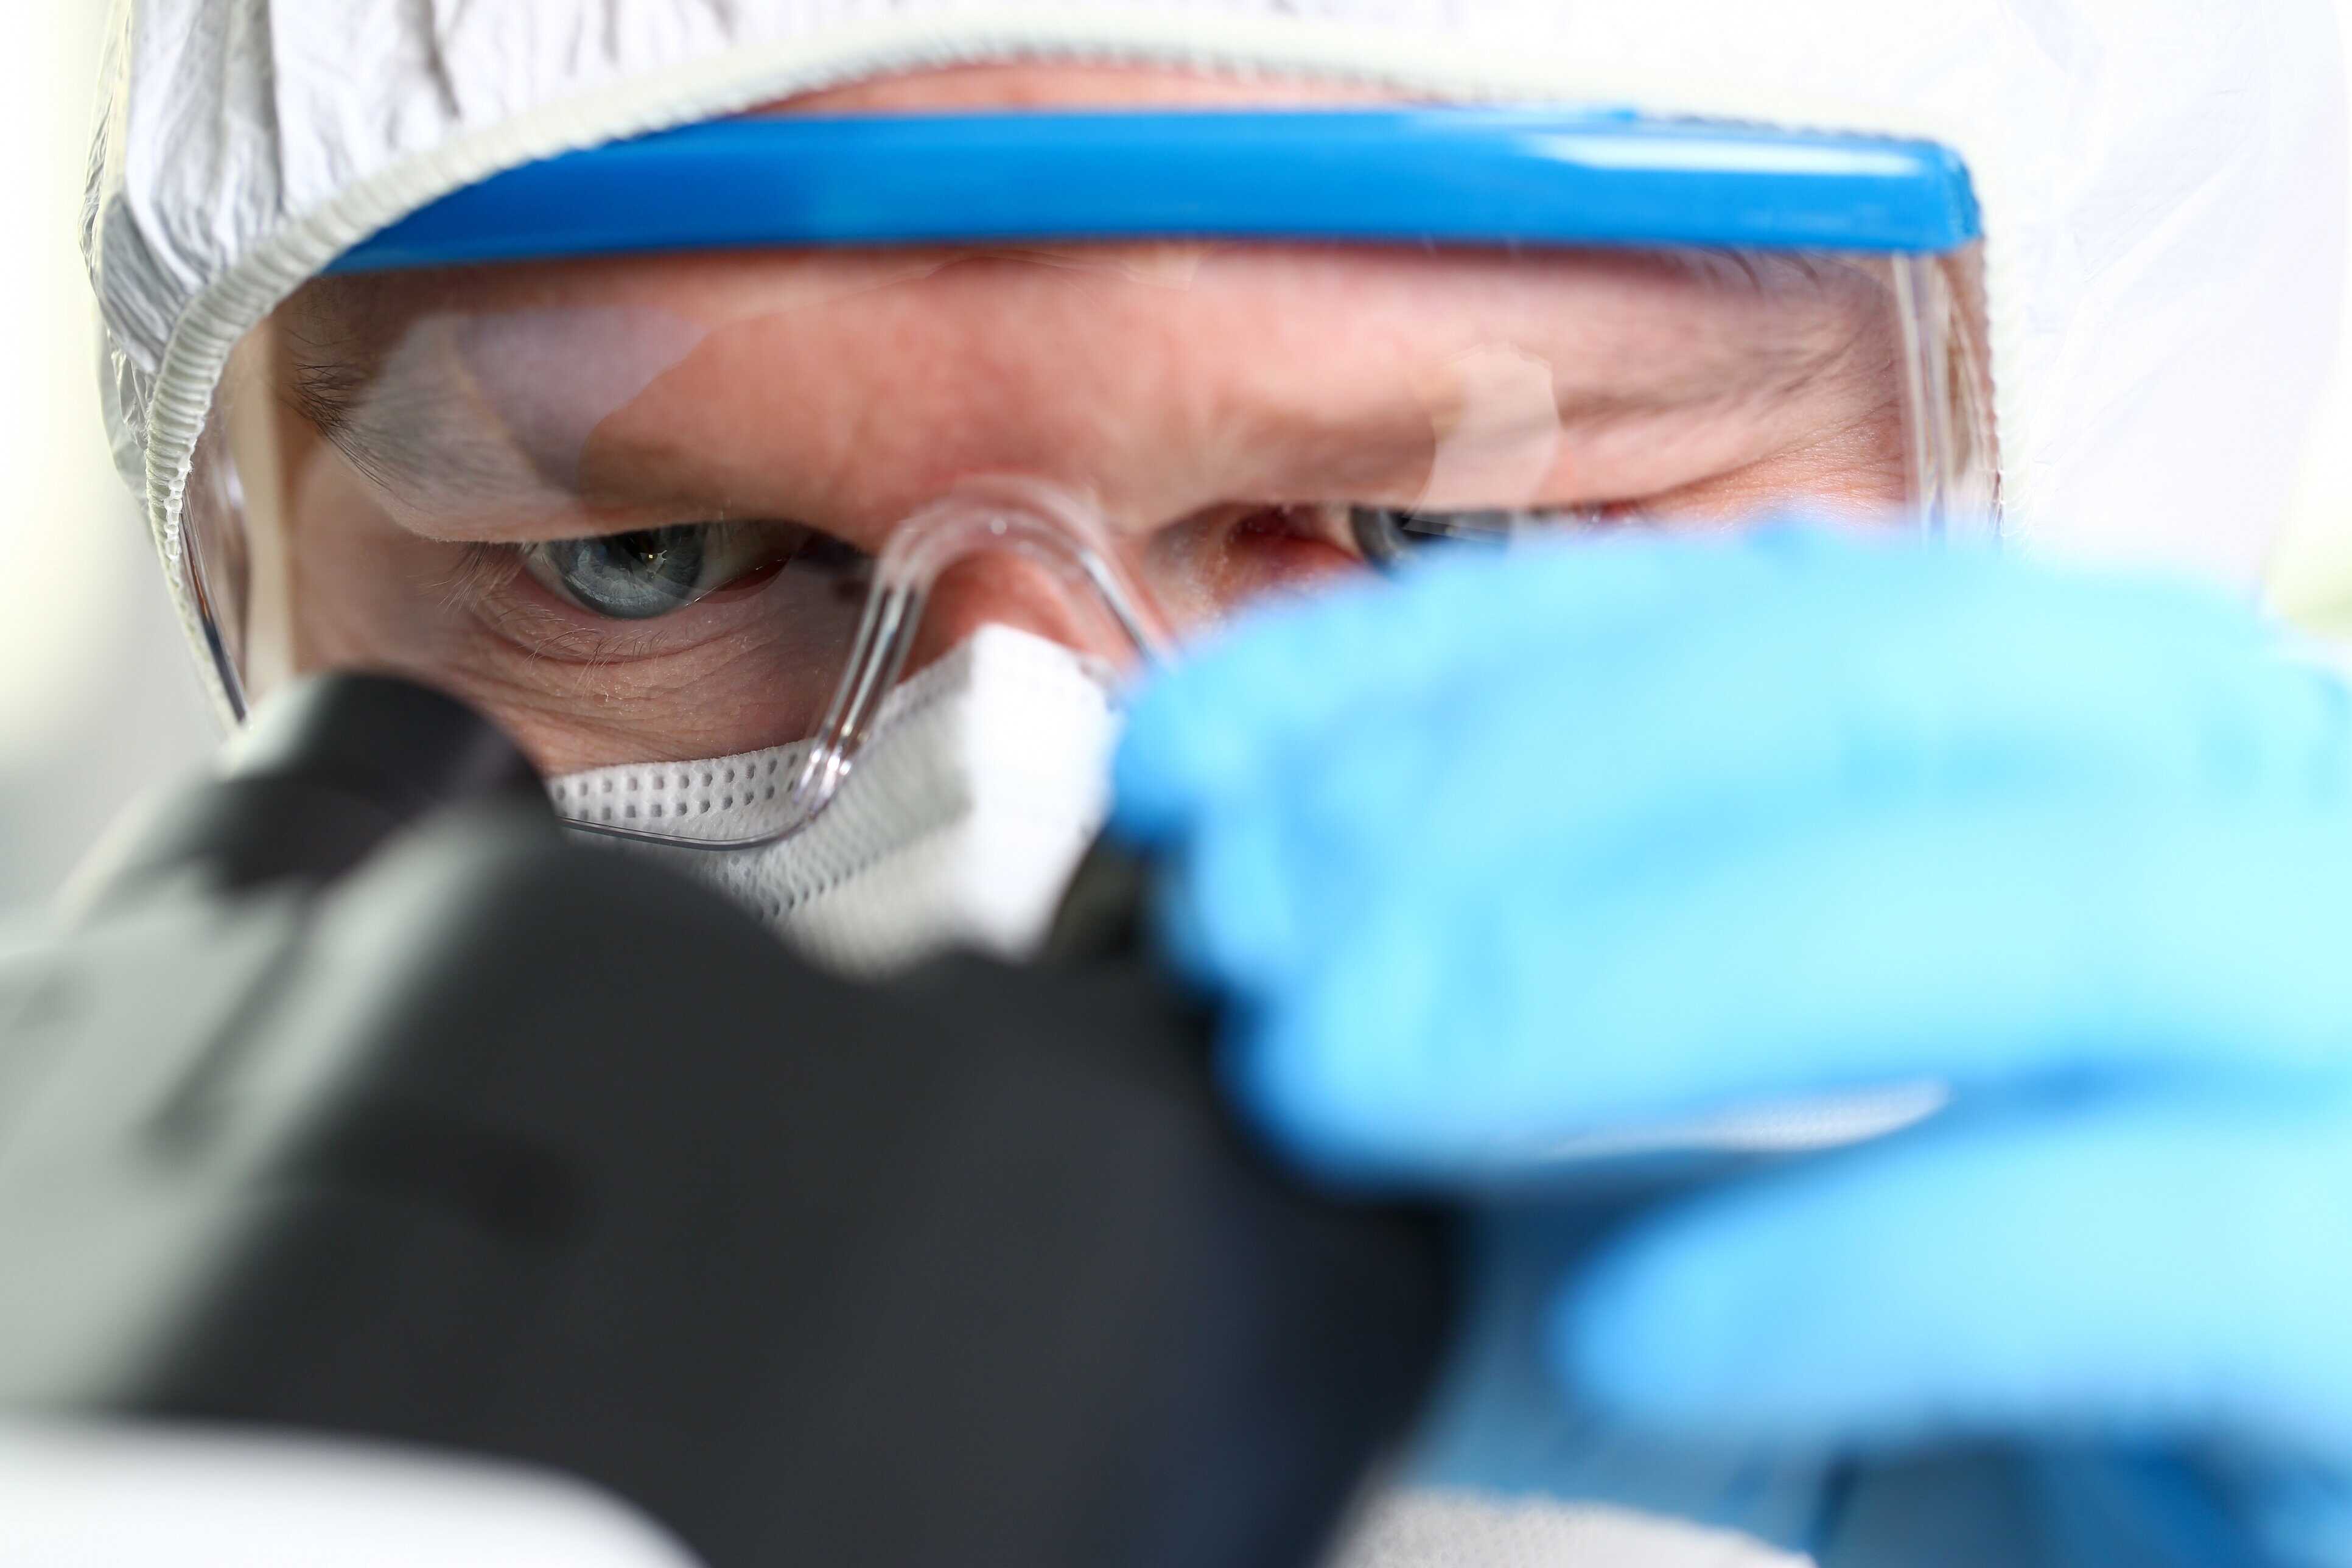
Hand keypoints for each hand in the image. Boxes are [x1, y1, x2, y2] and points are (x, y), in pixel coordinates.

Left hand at [1109, 527, 2351, 1566]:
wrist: (2235, 1563)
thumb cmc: (2010, 1378)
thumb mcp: (1746, 1199)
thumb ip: (1567, 1094)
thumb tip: (1262, 990)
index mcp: (2118, 759)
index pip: (1769, 612)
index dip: (1453, 656)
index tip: (1190, 758)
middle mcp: (2277, 833)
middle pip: (1909, 685)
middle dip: (1522, 778)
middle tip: (1242, 917)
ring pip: (2055, 908)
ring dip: (1647, 971)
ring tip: (1334, 1074)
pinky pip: (2176, 1236)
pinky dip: (1862, 1259)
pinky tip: (1626, 1331)